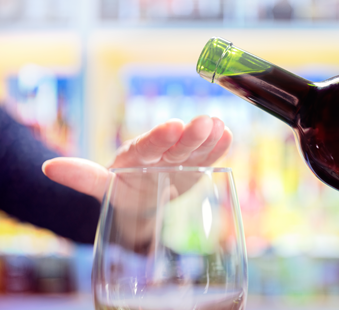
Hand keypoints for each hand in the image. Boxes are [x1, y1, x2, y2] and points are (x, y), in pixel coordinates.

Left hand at [42, 115, 232, 201]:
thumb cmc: (122, 190)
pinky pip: (206, 158)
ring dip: (207, 139)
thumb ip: (82, 177)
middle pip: (175, 144)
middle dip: (190, 135)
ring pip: (194, 149)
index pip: (148, 145)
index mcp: (136, 154)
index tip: (173, 125)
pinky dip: (217, 149)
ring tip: (219, 126)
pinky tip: (227, 135)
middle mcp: (160, 153)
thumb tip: (48, 167)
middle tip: (205, 122)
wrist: (142, 200)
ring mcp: (179, 159)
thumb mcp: (103, 186)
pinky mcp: (194, 168)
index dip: (160, 137)